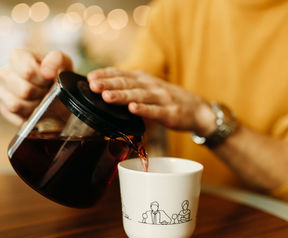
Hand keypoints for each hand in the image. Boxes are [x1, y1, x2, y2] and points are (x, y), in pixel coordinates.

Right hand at [0, 49, 72, 125]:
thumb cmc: (57, 74)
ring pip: (16, 105)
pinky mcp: (4, 109)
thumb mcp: (63, 62)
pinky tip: (37, 110)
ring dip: (35, 106)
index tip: (50, 79)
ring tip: (43, 100)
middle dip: (41, 94)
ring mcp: (2, 92)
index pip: (27, 71)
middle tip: (48, 91)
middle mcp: (5, 73)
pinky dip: (30, 117)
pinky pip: (15, 118)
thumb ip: (57, 60)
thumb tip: (46, 71)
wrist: (59, 94)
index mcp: (17, 57)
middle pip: (24, 90)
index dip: (43, 79)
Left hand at [87, 68, 216, 135]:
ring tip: (107, 96)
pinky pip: (155, 111)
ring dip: (122, 96)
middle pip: (127, 83)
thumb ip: (130, 88)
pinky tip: (132, 109)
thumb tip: (104, 89)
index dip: (106, 75)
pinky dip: (144, 110)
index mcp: (144, 79)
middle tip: (93, 85)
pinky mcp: (170, 113)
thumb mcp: (149, 88)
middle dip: (109, 84)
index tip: (89, 77)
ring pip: (139, 96)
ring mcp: (161, 99)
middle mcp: (151, 86)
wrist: (197, 109)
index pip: (122, 74)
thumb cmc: (168, 100)